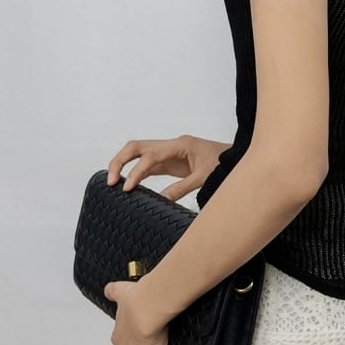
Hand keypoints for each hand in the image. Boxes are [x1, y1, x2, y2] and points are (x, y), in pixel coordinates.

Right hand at [103, 279, 169, 344]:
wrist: (147, 314)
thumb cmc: (149, 338)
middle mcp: (120, 335)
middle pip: (126, 339)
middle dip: (137, 338)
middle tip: (154, 333)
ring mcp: (121, 315)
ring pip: (123, 318)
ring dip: (131, 317)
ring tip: (149, 314)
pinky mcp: (122, 296)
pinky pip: (113, 293)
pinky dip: (113, 292)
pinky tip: (115, 292)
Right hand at [106, 134, 231, 200]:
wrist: (234, 157)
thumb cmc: (223, 163)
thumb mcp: (205, 177)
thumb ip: (182, 188)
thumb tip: (161, 200)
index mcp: (180, 145)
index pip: (151, 155)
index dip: (136, 171)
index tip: (127, 188)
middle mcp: (171, 145)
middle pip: (137, 146)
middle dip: (120, 161)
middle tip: (110, 181)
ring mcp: (168, 153)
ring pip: (139, 153)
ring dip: (124, 165)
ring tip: (113, 184)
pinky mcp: (169, 162)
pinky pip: (147, 165)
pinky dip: (135, 173)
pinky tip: (129, 187)